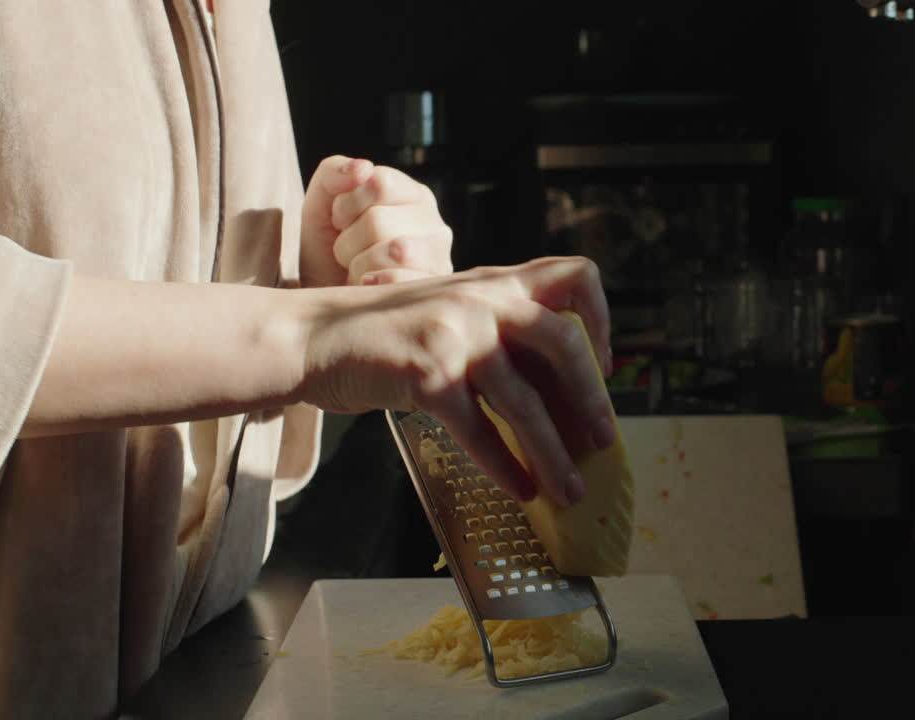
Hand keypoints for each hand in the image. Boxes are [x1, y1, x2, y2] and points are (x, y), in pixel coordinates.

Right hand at [294, 256, 614, 506]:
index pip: (575, 274)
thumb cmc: (385, 336)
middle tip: (603, 441)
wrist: (310, 337)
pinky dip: (505, 465)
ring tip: (569, 490)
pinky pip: (480, 429)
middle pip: (564, 342)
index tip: (603, 366)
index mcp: (496, 281)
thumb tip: (560, 394)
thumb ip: (500, 334)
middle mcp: (482, 297)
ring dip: (553, 453)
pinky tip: (519, 489)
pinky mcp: (426, 372)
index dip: (601, 320)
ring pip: (523, 401)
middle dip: (591, 399)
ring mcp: (454, 332)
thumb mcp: (451, 314)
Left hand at [300, 156, 452, 288]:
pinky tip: (368, 286)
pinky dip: (372, 285)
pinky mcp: (432, 291)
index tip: (339, 221)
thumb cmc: (328, 247)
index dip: (346, 204)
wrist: (329, 298)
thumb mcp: (321, 203)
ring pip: (395, 250)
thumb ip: (334, 172)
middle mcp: (435, 224)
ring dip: (359, 263)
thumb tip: (362, 168)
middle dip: (348, 240)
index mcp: (413, 195)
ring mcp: (439, 260)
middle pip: (379, 220)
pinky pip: (400, 281)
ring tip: (358, 269)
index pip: (379, 183)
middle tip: (346, 252)